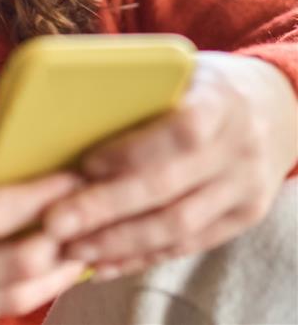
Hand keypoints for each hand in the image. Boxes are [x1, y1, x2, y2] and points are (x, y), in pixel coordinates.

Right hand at [0, 148, 86, 324]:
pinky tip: (32, 273)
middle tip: (86, 217)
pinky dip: (17, 295)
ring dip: (52, 275)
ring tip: (76, 249)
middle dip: (61, 242)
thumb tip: (5, 172)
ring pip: (12, 300)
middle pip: (15, 266)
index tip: (70, 175)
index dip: (39, 195)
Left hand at [41, 52, 297, 280]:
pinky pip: (188, 245)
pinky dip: (142, 256)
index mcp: (220, 101)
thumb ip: (138, 86)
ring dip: (119, 242)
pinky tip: (104, 262)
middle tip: (55, 221)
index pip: (180, 132)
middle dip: (106, 209)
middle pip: (169, 189)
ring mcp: (244, 189)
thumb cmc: (204, 82)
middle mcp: (238, 149)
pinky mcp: (242, 219)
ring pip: (177, 227)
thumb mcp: (181, 68)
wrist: (276, 106)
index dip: (132, 151)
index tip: (85, 163)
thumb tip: (67, 107)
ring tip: (72, 247)